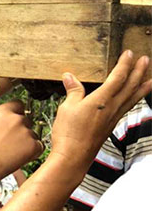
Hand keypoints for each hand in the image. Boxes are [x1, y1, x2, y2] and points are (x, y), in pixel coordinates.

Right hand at [0, 101, 42, 179]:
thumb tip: (0, 122)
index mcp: (2, 111)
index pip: (18, 104)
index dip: (17, 113)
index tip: (14, 121)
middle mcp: (16, 118)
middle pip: (26, 120)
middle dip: (21, 129)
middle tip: (11, 141)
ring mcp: (26, 131)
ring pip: (33, 134)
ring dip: (27, 141)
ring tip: (12, 151)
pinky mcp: (34, 145)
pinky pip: (39, 146)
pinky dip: (33, 152)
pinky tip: (19, 156)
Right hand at [50, 50, 151, 170]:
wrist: (74, 156)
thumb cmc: (69, 133)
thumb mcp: (66, 108)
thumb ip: (73, 91)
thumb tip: (69, 76)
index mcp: (101, 100)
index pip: (117, 78)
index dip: (124, 64)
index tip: (129, 53)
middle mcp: (112, 108)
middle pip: (130, 86)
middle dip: (138, 72)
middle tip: (145, 59)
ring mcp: (113, 118)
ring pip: (133, 98)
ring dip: (143, 86)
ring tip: (151, 78)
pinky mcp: (111, 126)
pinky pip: (127, 108)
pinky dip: (134, 99)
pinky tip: (133, 98)